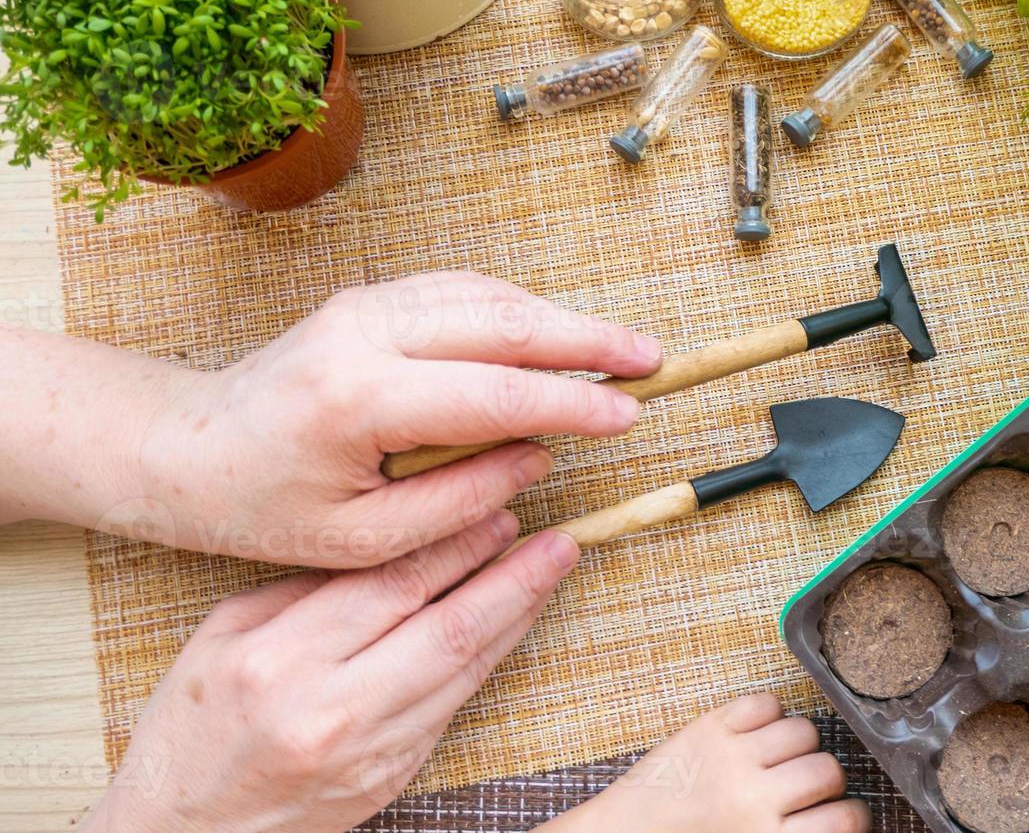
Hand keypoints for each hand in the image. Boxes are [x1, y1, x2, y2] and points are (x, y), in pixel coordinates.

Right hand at [84, 516, 579, 831]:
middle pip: (447, 628)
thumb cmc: (194, 724)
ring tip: (552, 572)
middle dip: (511, 579)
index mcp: (281, 660)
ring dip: (516, 617)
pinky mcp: (391, 776)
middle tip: (558, 540)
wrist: (186, 830)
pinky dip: (489, 660)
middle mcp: (331, 709)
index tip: (498, 511)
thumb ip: (307, 588)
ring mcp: (368, 751)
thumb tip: (391, 541)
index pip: (392, 586)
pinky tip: (512, 625)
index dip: (455, 545)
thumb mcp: (225, 635)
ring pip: (464, 670)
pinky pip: (453, 706)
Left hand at [102, 271, 659, 565]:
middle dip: (588, 340)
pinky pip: (462, 291)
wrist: (186, 448)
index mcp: (361, 397)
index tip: (628, 415)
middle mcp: (365, 332)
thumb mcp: (361, 536)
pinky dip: (518, 308)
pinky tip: (554, 331)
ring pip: (488, 296)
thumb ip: (458, 500)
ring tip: (618, 350)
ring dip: (559, 319)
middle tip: (652, 360)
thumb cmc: (263, 504)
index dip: (573, 403)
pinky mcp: (370, 298)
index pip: (496, 392)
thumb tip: (538, 458)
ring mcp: (366, 305)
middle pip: (503, 322)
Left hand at [541, 693, 869, 832]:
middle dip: (825, 780)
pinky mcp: (709, 727)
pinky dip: (769, 713)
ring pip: (803, 731)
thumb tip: (836, 823)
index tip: (844, 812)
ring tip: (780, 758)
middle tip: (804, 787)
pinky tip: (757, 733)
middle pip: (828, 770)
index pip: (845, 820)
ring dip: (799, 746)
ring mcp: (731, 757)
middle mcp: (754, 798)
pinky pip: (765, 702)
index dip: (853, 815)